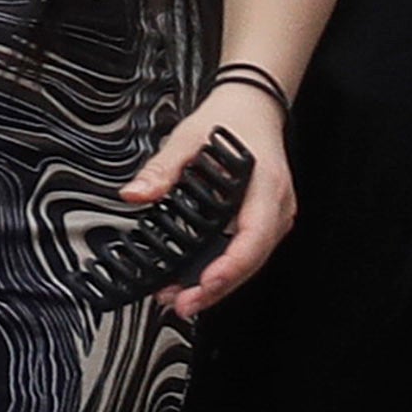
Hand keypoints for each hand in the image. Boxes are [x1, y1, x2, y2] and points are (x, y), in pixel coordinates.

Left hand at [121, 80, 293, 319]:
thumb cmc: (230, 120)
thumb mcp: (189, 138)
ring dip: (217, 283)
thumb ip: (161, 169)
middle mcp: (277, 207)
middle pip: (251, 260)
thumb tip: (135, 194)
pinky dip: (222, 269)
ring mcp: (274, 217)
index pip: (253, 237)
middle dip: (216, 286)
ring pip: (249, 262)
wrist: (253, 107)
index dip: (229, 266)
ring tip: (180, 299)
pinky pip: (246, 252)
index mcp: (264, 186)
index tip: (204, 283)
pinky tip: (196, 280)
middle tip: (180, 304)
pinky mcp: (263, 222)